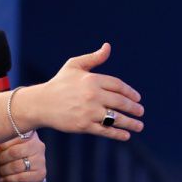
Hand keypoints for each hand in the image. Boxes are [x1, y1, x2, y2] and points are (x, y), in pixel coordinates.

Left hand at [0, 132, 45, 181]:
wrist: (28, 176)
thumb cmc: (15, 158)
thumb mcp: (6, 149)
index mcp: (30, 135)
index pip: (14, 136)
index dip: (2, 145)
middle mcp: (38, 146)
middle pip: (14, 152)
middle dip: (2, 159)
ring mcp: (40, 160)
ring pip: (16, 166)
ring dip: (4, 171)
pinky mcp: (40, 174)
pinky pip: (20, 177)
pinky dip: (8, 180)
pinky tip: (3, 180)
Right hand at [27, 43, 144, 139]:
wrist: (41, 104)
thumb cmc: (59, 84)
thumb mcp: (74, 66)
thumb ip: (93, 58)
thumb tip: (108, 47)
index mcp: (92, 79)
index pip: (118, 85)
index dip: (130, 92)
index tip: (137, 98)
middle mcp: (92, 95)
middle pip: (120, 102)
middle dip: (133, 108)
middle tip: (141, 112)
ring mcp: (88, 111)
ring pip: (115, 118)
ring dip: (130, 123)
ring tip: (139, 125)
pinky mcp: (83, 125)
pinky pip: (105, 130)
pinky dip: (117, 133)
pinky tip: (126, 135)